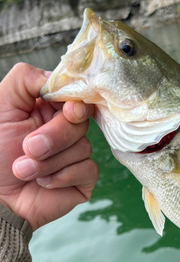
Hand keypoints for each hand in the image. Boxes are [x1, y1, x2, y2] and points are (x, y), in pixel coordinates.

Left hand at [0, 63, 98, 230]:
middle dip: (54, 137)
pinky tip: (43, 183)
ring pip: (84, 147)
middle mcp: (63, 130)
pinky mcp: (82, 178)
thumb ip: (25, 79)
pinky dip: (62, 176)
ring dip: (50, 162)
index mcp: (46, 110)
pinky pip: (88, 169)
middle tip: (28, 148)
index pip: (74, 96)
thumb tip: (57, 78)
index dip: (75, 103)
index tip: (68, 111)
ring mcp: (75, 155)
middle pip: (81, 121)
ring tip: (24, 171)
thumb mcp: (1, 106)